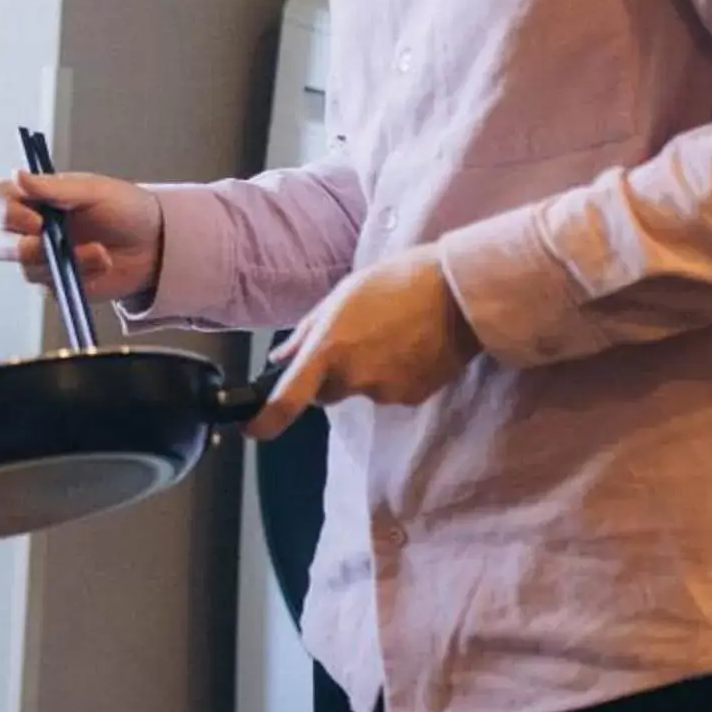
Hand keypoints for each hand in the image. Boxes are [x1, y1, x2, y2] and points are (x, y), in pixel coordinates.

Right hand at [0, 169, 164, 304]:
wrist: (156, 245)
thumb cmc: (125, 208)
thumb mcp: (94, 192)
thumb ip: (54, 188)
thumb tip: (17, 174)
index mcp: (33, 198)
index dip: (4, 212)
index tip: (35, 220)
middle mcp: (30, 230)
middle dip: (19, 248)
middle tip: (50, 246)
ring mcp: (41, 260)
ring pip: (26, 269)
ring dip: (64, 261)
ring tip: (100, 253)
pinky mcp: (56, 285)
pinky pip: (52, 288)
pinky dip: (78, 276)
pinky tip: (101, 265)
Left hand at [246, 249, 479, 440]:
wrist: (458, 291)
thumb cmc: (396, 283)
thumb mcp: (342, 296)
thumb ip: (306, 332)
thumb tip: (279, 359)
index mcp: (328, 350)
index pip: (288, 399)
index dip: (265, 421)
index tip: (253, 429)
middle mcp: (353, 378)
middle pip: (327, 392)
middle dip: (331, 375)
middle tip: (356, 339)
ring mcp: (384, 392)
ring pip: (362, 391)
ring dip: (367, 371)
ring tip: (391, 335)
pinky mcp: (412, 397)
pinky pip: (391, 392)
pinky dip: (394, 375)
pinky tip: (410, 347)